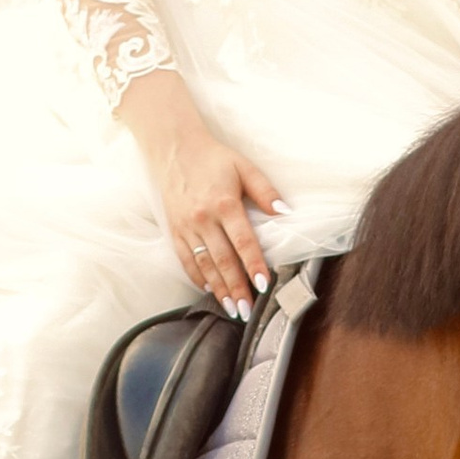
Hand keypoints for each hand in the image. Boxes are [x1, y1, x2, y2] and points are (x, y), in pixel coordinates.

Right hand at [118, 73, 280, 317]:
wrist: (175, 148)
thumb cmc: (213, 158)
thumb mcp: (244, 167)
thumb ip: (265, 191)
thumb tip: (285, 212)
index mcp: (224, 204)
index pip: (243, 242)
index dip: (253, 265)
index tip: (263, 285)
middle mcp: (203, 219)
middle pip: (223, 260)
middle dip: (236, 288)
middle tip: (247, 310)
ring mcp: (186, 227)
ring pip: (204, 265)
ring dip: (218, 289)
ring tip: (231, 309)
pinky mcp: (174, 230)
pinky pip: (185, 259)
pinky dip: (197, 277)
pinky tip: (208, 290)